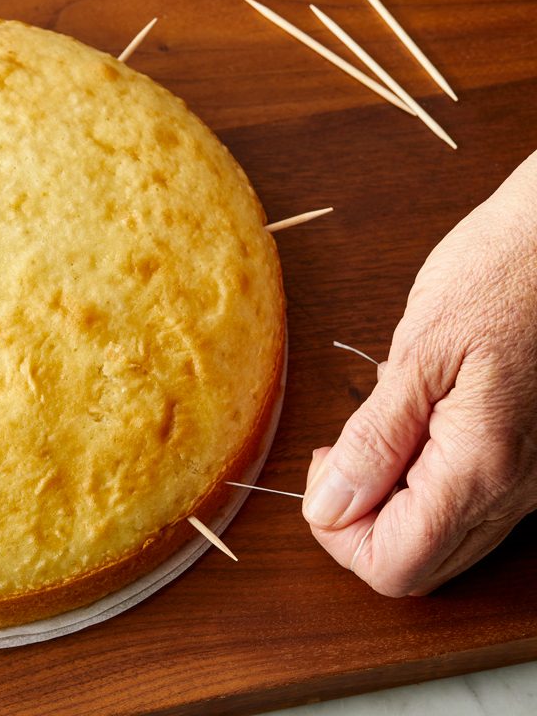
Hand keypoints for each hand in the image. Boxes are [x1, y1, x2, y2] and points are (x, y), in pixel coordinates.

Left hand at [303, 150, 536, 595]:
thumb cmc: (500, 277)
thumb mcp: (421, 352)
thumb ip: (374, 440)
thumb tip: (328, 508)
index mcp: (480, 468)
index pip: (392, 565)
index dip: (338, 533)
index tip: (327, 467)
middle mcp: (513, 493)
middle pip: (414, 567)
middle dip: (358, 524)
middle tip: (343, 454)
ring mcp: (526, 485)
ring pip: (439, 545)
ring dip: (387, 507)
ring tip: (376, 435)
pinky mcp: (526, 466)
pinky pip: (463, 510)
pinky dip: (419, 488)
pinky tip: (411, 430)